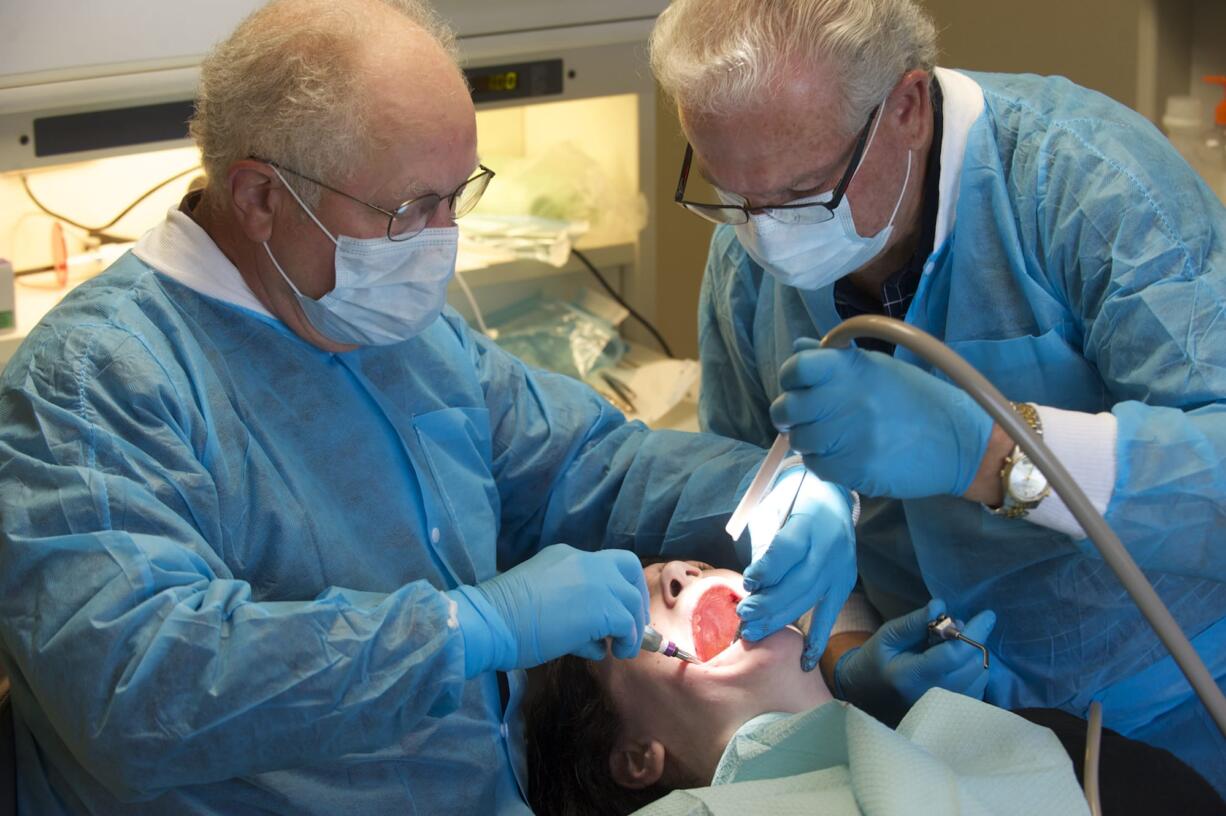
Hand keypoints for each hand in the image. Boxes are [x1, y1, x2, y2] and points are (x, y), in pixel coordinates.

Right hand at [448, 544, 648, 676]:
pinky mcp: (603, 607)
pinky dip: (627, 641)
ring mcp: (596, 581)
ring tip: (621, 649)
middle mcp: (585, 561)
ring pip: (631, 599)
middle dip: (635, 597)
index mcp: (566, 556)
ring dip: (631, 627)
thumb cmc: (506, 619)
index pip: (604, 564)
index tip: (618, 611)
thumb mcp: (541, 601)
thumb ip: (571, 610)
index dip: (616, 587)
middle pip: (628, 567)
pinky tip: (614, 653)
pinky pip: (628, 624)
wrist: (491, 622)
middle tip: (632, 626)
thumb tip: (598, 639)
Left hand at [736, 468, 855, 671]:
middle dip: (769, 603)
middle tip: (744, 616)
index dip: (767, 570)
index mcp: (811, 522)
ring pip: (810, 600)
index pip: (789, 550)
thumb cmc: (794, 501)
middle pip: (799, 581)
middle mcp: (830, 546)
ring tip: (753, 631)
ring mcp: (840, 567)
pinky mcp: (844, 582)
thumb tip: (755, 585)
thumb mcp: (777, 508)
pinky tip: (805, 661)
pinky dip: (817, 638)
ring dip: (780, 619)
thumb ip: (767, 543)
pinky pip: (829, 613)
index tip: (748, 584)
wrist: (833, 495)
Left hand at [770, 339, 992, 497]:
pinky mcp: (853, 467)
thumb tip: (798, 348)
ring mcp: (847, 435)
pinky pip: (816, 466)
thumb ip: (835, 361)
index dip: (791, 377)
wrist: (960, 441)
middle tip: (806, 418)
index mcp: (851, 368)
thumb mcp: (879, 369)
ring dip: (809, 440)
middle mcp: (844, 398)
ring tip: (833, 437)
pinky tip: (845, 455)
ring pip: (799, 440)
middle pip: (787, 408)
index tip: (799, 385)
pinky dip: (823, 463)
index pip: (797, 366)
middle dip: (790, 415)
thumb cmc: (918, 400)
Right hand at [833, 599, 995, 720]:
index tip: (987, 615)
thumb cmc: (875, 662)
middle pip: (972, 665)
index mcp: (911, 676)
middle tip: (953, 627)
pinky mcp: (952, 713)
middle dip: (972, 639)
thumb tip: (941, 606)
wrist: (866, 696)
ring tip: (950, 646)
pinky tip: (956, 662)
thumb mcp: (887, 636)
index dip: (974, 633)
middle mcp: (932, 696)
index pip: (954, 655)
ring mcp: (944, 708)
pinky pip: (979, 687)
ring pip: (980, 676)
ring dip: (974, 654)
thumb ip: (914, 622)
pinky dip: (974, 668)